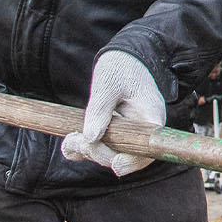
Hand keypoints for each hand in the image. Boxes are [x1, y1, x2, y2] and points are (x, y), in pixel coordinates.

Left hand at [60, 51, 165, 175]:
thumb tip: (91, 138)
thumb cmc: (121, 67)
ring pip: (109, 153)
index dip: (134, 160)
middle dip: (100, 153)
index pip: (148, 147)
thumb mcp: (108, 83)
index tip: (116, 163)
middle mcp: (141, 129)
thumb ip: (100, 109)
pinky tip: (71, 141)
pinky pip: (97, 148)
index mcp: (150, 116)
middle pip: (126, 155)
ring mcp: (127, 133)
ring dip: (87, 150)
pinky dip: (81, 148)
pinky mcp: (111, 133)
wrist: (121, 59)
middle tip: (80, 140)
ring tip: (71, 138)